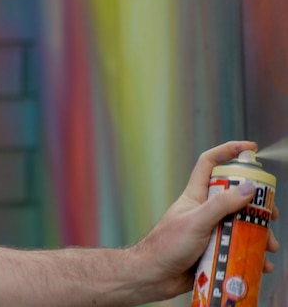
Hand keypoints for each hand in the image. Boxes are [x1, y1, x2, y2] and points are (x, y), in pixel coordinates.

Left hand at [129, 141, 278, 298]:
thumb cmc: (166, 245)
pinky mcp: (215, 251)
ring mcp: (210, 231)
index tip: (250, 149)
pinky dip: (252, 255)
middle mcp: (205, 211)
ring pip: (241, 226)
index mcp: (196, 196)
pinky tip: (261, 265)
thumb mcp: (196, 221)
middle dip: (257, 206)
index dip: (228, 151)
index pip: (210, 164)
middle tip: (272, 216)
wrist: (154, 276)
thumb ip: (221, 205)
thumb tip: (248, 188)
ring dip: (259, 236)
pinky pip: (238, 249)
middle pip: (236, 198)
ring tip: (269, 248)